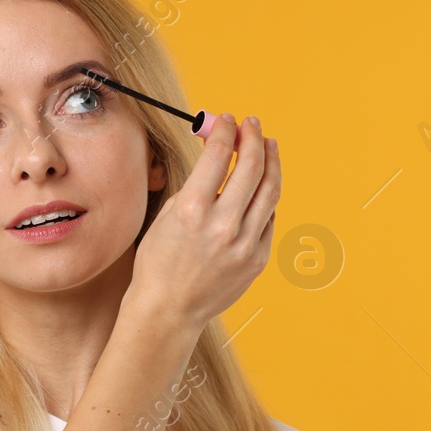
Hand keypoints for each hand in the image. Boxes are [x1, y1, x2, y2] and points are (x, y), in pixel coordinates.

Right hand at [125, 114, 279, 334]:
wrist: (168, 310)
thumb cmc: (159, 263)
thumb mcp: (167, 216)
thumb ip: (196, 185)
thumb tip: (217, 154)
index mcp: (192, 211)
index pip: (219, 154)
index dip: (225, 130)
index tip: (227, 120)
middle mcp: (222, 226)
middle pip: (251, 165)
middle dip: (253, 137)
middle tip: (252, 125)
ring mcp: (244, 244)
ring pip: (270, 189)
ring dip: (271, 161)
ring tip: (269, 146)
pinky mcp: (257, 259)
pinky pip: (269, 219)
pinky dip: (266, 197)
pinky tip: (261, 188)